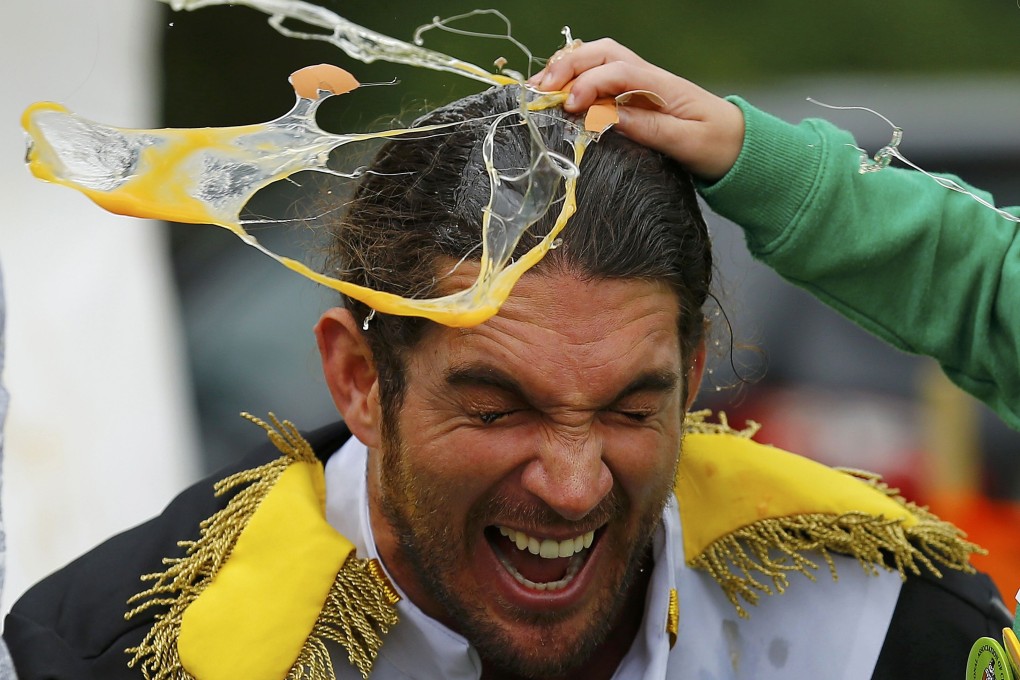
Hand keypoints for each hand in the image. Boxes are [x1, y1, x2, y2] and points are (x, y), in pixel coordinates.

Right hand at [528, 39, 744, 180]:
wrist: (740, 145)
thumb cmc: (718, 145)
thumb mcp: (687, 143)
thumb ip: (649, 129)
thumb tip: (607, 118)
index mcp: (662, 86)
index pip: (618, 71)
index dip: (589, 84)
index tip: (570, 106)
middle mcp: (648, 78)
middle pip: (602, 54)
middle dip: (568, 67)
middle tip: (541, 90)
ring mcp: (640, 85)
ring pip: (598, 61)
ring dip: (566, 70)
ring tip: (538, 89)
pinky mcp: (634, 97)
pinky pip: (599, 79)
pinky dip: (573, 82)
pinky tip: (555, 95)